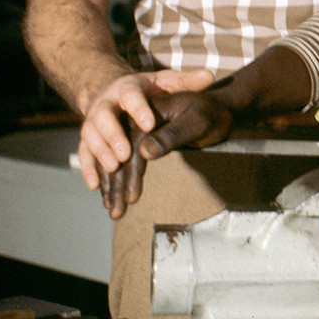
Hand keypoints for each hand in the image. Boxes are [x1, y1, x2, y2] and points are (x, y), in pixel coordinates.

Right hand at [78, 69, 214, 192]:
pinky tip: (96, 186)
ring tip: (113, 169)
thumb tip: (210, 76)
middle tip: (125, 155)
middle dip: (112, 136)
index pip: (131, 95)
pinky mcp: (91, 137)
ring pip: (91, 135)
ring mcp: (95, 120)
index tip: (150, 125)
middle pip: (103, 116)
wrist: (118, 93)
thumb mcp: (168, 81)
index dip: (138, 109)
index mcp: (128, 87)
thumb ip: (187, 81)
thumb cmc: (151, 89)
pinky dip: (88, 168)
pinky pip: (85, 152)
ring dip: (100, 153)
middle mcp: (107, 102)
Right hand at [98, 87, 237, 217]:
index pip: (133, 140)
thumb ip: (173, 134)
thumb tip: (145, 151)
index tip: (132, 195)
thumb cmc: (208, 115)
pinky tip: (106, 197)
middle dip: (116, 183)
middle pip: (117, 151)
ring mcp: (128, 127)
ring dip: (110, 186)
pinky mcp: (128, 138)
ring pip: (111, 157)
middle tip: (117, 211)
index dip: (131, 168)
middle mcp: (132, 115)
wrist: (212, 110)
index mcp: (147, 106)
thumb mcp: (197, 122)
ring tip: (113, 211)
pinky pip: (112, 159)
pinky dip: (108, 178)